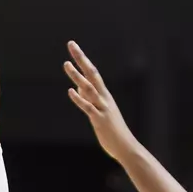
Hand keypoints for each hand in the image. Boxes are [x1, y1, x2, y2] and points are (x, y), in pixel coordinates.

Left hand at [63, 41, 139, 164]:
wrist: (126, 147)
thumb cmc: (112, 130)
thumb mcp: (99, 111)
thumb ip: (88, 99)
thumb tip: (77, 88)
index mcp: (104, 95)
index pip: (92, 73)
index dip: (82, 60)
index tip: (73, 47)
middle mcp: (104, 98)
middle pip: (92, 73)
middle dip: (81, 59)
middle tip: (71, 44)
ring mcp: (102, 108)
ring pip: (89, 88)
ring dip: (77, 76)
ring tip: (66, 64)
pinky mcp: (99, 120)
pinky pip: (89, 108)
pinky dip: (79, 99)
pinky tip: (71, 91)